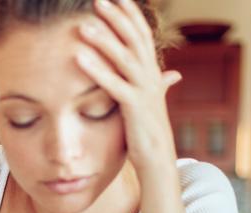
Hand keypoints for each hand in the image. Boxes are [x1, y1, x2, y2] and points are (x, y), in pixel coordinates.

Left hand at [75, 0, 180, 172]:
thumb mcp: (153, 103)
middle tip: (98, 0)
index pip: (142, 36)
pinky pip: (113, 84)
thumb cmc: (149, 131)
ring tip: (84, 25)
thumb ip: (158, 85)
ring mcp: (144, 91)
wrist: (158, 159)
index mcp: (152, 73)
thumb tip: (171, 74)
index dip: (130, 15)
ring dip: (104, 39)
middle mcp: (151, 77)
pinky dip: (96, 69)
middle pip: (134, 39)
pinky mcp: (134, 108)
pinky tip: (79, 56)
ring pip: (125, 58)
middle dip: (116, 18)